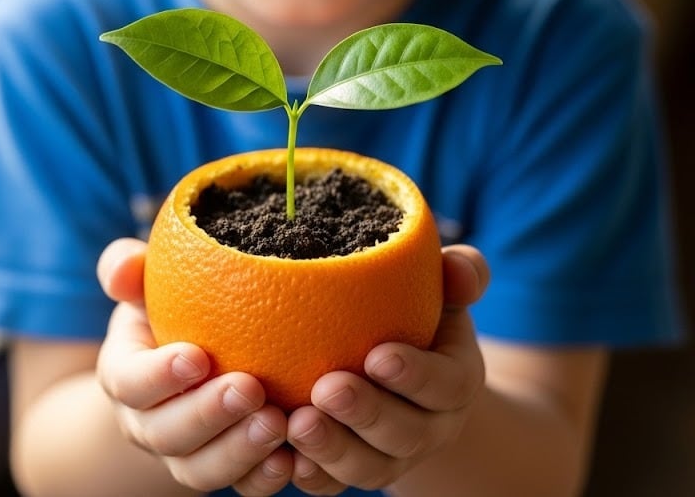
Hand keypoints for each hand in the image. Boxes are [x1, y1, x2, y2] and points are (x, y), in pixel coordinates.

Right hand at [95, 238, 292, 494]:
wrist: (190, 356)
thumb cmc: (171, 306)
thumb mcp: (147, 282)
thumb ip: (128, 267)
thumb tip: (123, 267)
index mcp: (126, 374)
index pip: (130, 382)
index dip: (159, 375)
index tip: (197, 356)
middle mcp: (147, 422)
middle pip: (165, 434)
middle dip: (207, 415)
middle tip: (251, 388)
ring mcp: (183, 451)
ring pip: (199, 469)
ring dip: (238, 451)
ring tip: (278, 423)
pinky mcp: (221, 466)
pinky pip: (238, 484)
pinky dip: (263, 478)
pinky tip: (294, 459)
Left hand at [287, 244, 488, 493]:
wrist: (402, 364)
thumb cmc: (417, 311)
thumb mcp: (444, 288)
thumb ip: (461, 272)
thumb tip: (454, 267)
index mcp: (456, 380)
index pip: (446, 384)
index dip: (415, 376)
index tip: (377, 356)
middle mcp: (431, 425)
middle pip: (407, 435)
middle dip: (367, 415)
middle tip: (326, 389)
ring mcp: (393, 454)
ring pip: (370, 468)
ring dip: (334, 450)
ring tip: (297, 423)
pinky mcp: (357, 467)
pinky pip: (336, 484)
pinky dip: (313, 476)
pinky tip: (283, 459)